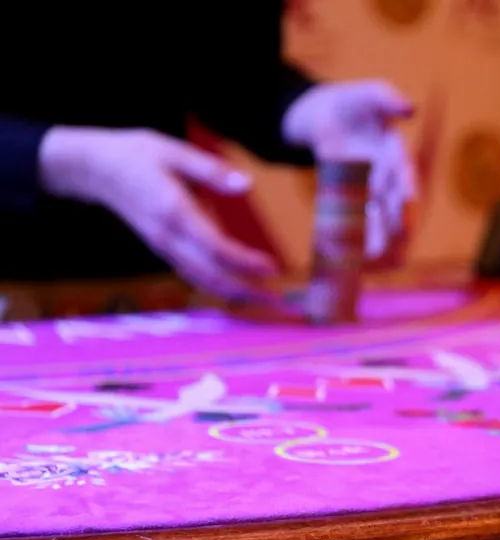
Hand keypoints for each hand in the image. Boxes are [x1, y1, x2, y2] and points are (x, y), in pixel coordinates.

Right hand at [38, 127, 276, 300]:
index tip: (271, 268)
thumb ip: (212, 170)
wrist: (95, 168)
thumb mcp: (174, 151)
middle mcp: (168, 236)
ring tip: (263, 299)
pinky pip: (191, 273)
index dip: (243, 262)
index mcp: (174, 211)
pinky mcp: (162, 247)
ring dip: (232, 292)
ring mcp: (163, 245)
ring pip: (200, 279)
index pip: (214, 246)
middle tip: (276, 300)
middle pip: (210, 273)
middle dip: (244, 289)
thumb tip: (245, 184)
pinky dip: (215, 285)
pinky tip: (235, 290)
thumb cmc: (136, 155)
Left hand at [283, 81, 415, 265]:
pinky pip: (350, 218)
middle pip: (393, 203)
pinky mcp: (346, 195)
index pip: (405, 174)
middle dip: (396, 221)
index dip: (408, 187)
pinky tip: (347, 250)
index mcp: (396, 154)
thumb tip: (410, 108)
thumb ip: (388, 98)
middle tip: (400, 237)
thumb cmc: (354, 102)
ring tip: (373, 257)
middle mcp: (385, 176)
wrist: (325, 115)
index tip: (408, 200)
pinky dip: (350, 233)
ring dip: (375, 236)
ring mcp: (366, 189)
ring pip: (374, 217)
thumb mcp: (370, 93)